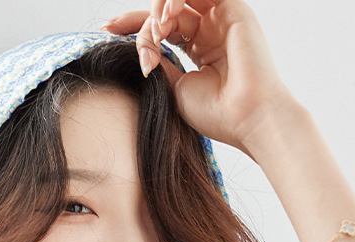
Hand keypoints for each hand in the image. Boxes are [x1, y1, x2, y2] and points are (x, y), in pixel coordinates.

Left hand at [101, 0, 298, 156]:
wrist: (247, 118)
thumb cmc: (216, 112)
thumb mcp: (174, 87)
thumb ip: (157, 61)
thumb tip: (137, 46)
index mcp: (200, 50)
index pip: (162, 27)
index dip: (134, 25)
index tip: (108, 29)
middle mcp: (211, 31)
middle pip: (166, 12)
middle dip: (145, 25)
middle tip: (144, 51)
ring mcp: (221, 18)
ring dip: (158, 11)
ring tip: (156, 33)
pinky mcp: (233, 8)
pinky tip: (165, 19)